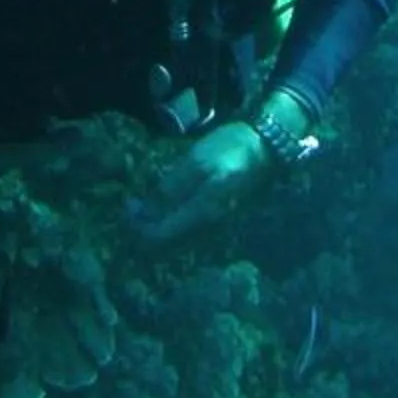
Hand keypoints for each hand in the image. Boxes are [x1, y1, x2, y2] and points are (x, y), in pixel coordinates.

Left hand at [134, 123, 270, 243]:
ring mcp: (213, 231)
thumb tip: (141, 213)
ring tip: (145, 204)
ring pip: (172, 245)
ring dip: (153, 229)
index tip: (130, 202)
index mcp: (202, 215)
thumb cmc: (231, 148)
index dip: (135, 226)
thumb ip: (169, 189)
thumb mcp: (196, 162)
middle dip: (141, 231)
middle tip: (134, 205)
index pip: (157, 239)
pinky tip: (164, 206)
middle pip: (163, 249)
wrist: (267, 148)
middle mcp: (207, 231)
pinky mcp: (216, 225)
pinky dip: (166, 226)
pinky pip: (183, 237)